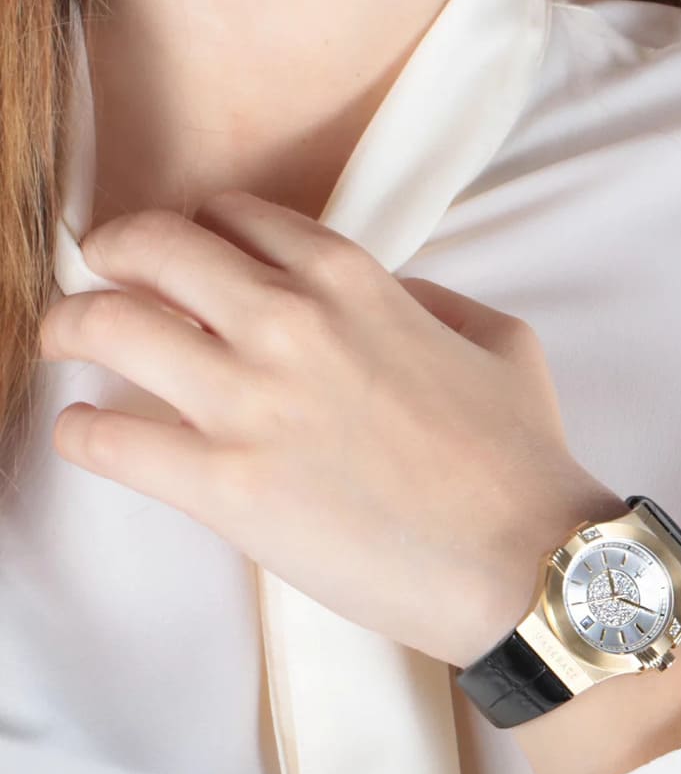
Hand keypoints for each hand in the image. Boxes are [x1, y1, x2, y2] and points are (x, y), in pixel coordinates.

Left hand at [38, 189, 625, 668]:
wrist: (521, 556)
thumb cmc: (518, 449)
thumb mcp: (497, 338)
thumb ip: (427, 297)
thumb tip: (383, 296)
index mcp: (354, 279)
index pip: (238, 217)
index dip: (202, 226)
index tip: (187, 248)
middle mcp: (290, 321)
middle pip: (155, 248)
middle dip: (115, 249)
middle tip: (101, 268)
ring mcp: (249, 402)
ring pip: (110, 327)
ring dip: (72, 325)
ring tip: (65, 338)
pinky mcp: (223, 487)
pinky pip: (109, 442)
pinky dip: (82, 431)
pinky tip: (85, 430)